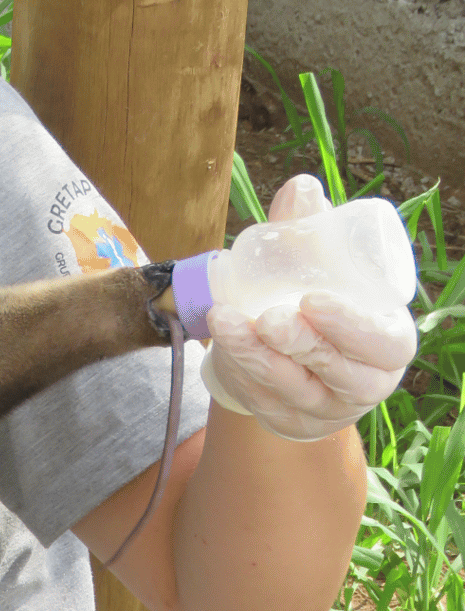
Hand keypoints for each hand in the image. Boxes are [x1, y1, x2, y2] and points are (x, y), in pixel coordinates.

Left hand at [202, 175, 417, 441]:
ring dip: (256, 357)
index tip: (313, 300)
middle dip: (300, 345)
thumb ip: (308, 227)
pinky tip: (222, 345)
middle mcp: (366, 382)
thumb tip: (301, 189)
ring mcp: (327, 409)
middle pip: (341, 374)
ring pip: (295, 391)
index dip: (353, 327)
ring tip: (223, 321)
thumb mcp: (313, 261)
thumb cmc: (311, 293)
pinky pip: (264, 403)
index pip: (385, 343)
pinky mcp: (290, 422)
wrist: (283, 343)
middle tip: (265, 317)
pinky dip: (240, 372)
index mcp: (389, 340)